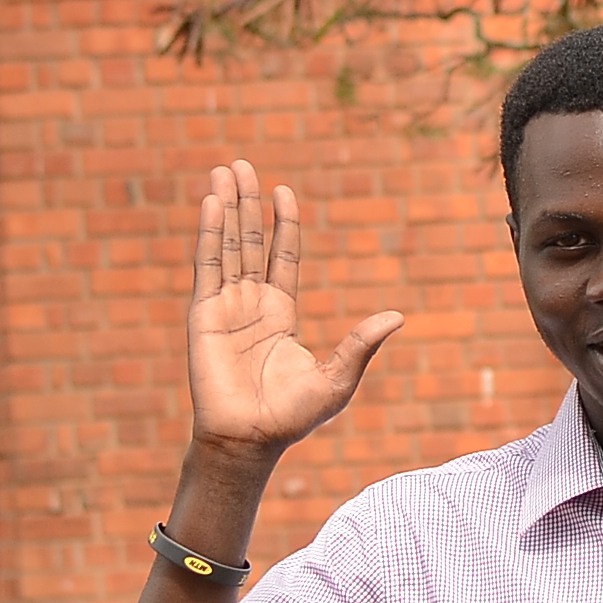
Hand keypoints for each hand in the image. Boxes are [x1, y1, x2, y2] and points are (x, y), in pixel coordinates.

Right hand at [188, 160, 402, 457]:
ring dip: (225, 207)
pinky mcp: (203, 314)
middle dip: (247, 204)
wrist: (251, 439)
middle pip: (250, 242)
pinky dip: (209, 232)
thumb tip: (399, 316)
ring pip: (227, 245)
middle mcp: (251, 306)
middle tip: (243, 164)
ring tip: (224, 168)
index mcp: (281, 316)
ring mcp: (225, 307)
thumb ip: (362, 344)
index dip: (282, 225)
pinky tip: (211, 201)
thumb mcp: (338, 377)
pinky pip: (207, 264)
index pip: (282, 259)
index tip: (284, 191)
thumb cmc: (293, 417)